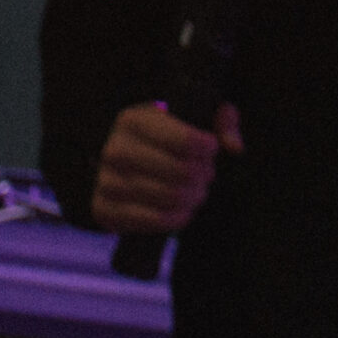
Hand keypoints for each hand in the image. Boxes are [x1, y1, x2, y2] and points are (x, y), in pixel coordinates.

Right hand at [91, 98, 232, 233]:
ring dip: (193, 197)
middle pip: (181, 172)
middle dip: (203, 175)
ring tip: (196, 191)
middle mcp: (114, 150)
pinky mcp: (104, 211)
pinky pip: (153, 221)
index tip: (212, 148)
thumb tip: (234, 146)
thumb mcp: (191, 116)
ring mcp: (106, 182)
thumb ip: (222, 120)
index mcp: (134, 120)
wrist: (122, 165)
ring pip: (170, 198)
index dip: (208, 148)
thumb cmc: (164, 138)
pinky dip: (177, 218)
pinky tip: (183, 210)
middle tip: (206, 174)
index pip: (185, 140)